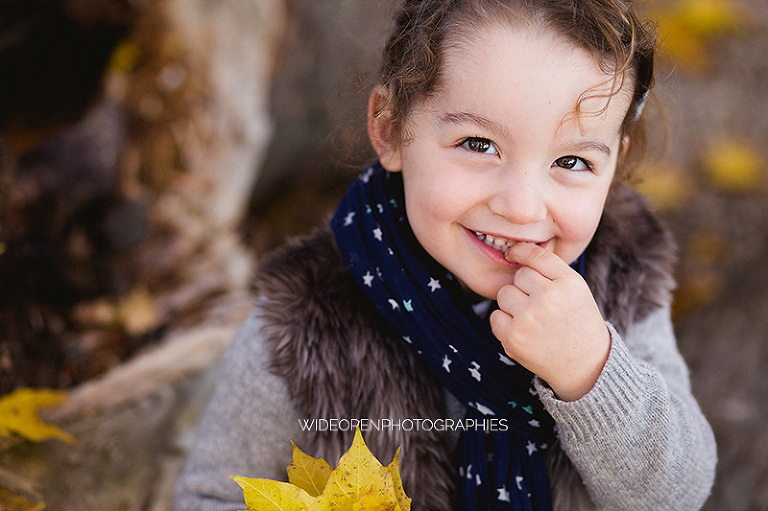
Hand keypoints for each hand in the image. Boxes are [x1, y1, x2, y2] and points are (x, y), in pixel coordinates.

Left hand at [490, 242, 610, 400]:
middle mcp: (549, 298)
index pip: (536, 256)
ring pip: (504, 294)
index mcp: (568, 283)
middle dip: (525, 287)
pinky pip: (495, 316)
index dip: (521, 251)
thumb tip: (513, 251)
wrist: (585, 366)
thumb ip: (550, 269)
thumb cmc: (577, 322)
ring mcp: (529, 318)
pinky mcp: (513, 337)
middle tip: (542, 306)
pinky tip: (524, 332)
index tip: (513, 253)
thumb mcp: (576, 289)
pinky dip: (505, 323)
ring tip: (533, 319)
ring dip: (513, 304)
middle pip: (518, 275)